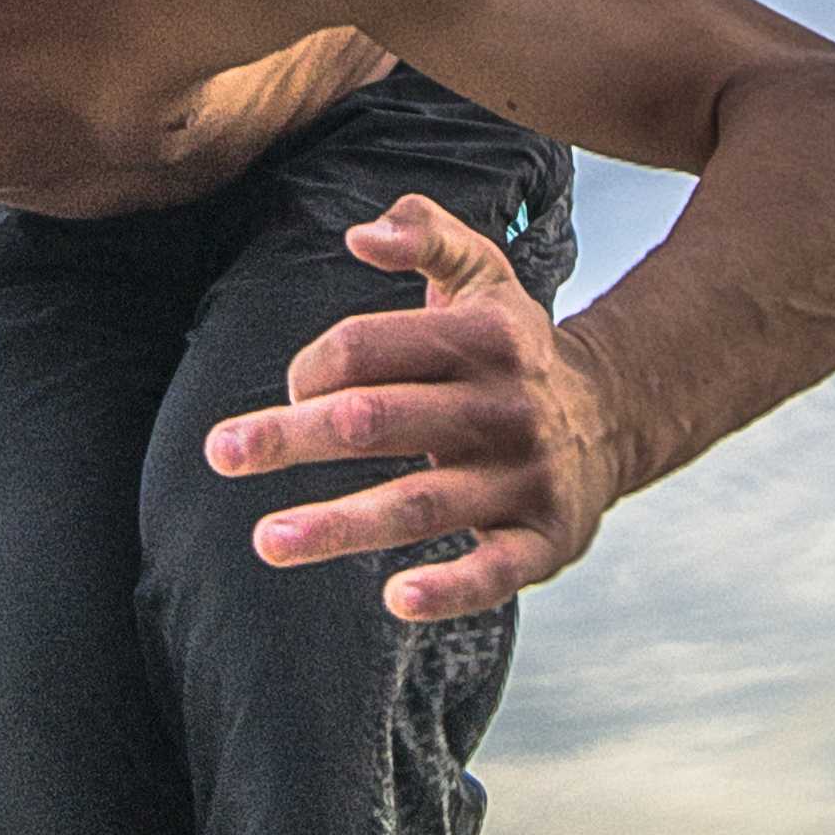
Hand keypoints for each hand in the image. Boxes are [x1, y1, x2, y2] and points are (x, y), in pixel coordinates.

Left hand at [204, 195, 621, 619]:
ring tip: (268, 539)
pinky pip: (496, 570)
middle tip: (220, 453)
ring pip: (422, 503)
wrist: (614, 417)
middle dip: (293, 437)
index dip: (311, 368)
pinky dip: (451, 588)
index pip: (369, 347)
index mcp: (482, 337)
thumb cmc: (513, 347)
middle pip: (379, 420)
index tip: (295, 392)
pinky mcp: (545, 541)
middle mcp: (504, 406)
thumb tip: (359, 235)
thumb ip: (424, 234)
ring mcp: (525, 478)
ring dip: (340, 523)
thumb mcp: (482, 272)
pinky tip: (396, 600)